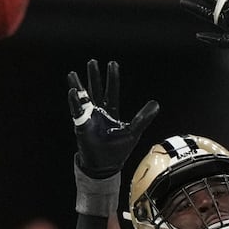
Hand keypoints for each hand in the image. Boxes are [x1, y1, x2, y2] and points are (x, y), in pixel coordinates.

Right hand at [66, 59, 158, 178]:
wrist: (104, 166)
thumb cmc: (118, 151)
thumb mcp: (133, 132)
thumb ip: (143, 118)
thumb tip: (156, 104)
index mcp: (111, 113)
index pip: (112, 91)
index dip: (112, 78)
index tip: (112, 64)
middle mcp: (98, 113)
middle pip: (95, 90)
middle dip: (94, 77)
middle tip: (92, 62)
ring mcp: (88, 118)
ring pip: (82, 98)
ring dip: (78, 86)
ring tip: (72, 74)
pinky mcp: (81, 125)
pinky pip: (77, 110)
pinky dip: (75, 101)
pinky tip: (73, 91)